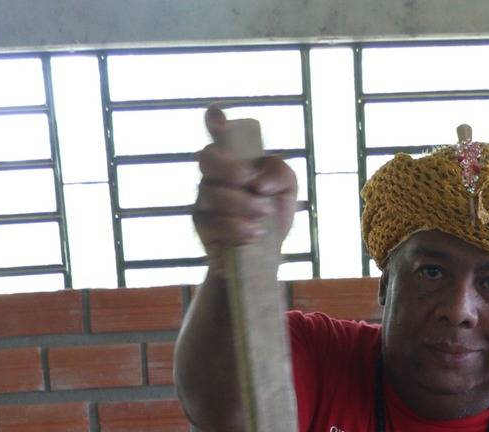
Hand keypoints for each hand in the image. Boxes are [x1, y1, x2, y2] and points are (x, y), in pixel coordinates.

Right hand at [193, 106, 297, 268]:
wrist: (265, 256)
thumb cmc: (273, 215)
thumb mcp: (287, 189)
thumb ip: (280, 172)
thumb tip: (260, 181)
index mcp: (234, 156)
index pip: (217, 129)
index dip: (215, 120)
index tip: (219, 119)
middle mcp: (214, 172)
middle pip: (207, 158)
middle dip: (231, 170)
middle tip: (254, 185)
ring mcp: (204, 196)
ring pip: (212, 192)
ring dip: (243, 206)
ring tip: (263, 219)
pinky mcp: (200, 223)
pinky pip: (213, 221)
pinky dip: (237, 228)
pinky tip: (253, 234)